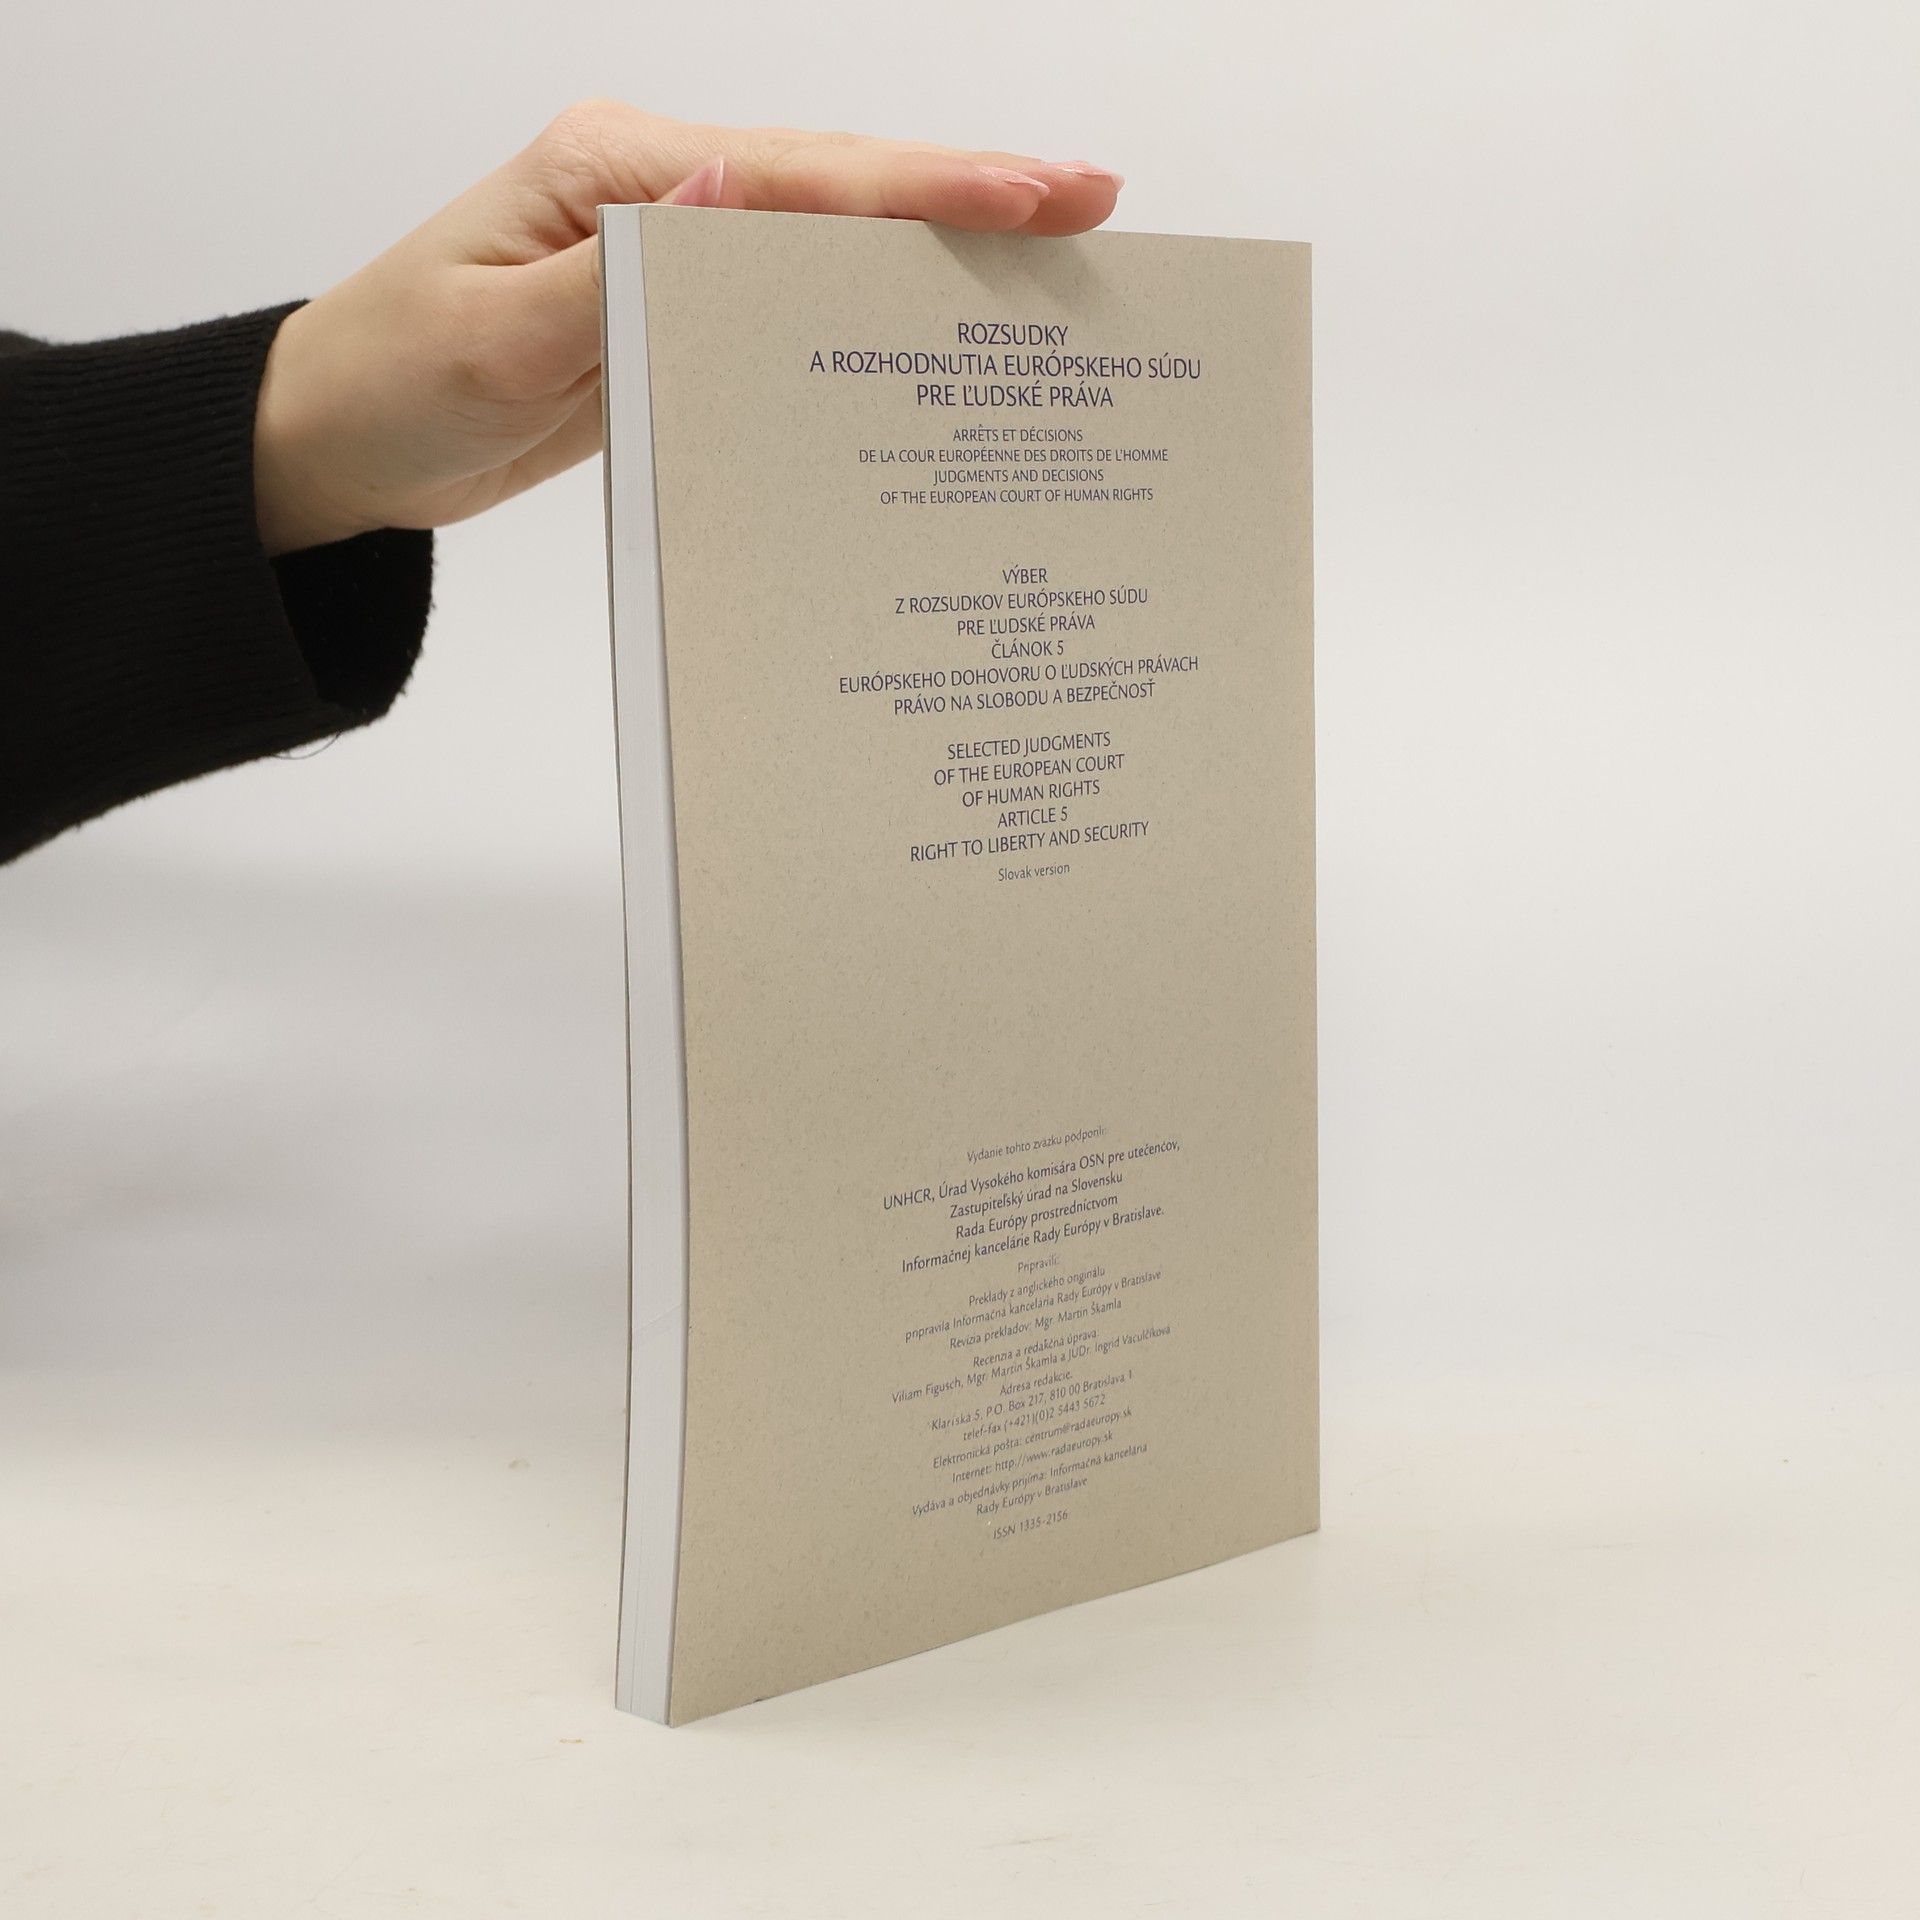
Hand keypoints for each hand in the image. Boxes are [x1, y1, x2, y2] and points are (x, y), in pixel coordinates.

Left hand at [253, 102, 1124, 554]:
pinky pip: (794, 305)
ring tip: (1053, 264)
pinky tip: (939, 333)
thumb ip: (612, 276)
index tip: (1036, 194)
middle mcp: (657, 193)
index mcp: (617, 173)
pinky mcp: (676, 316)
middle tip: (1094, 204)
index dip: (923, 188)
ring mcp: (671, 251)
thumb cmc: (394, 381)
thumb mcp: (489, 338)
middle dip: (968, 196)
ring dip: (937, 250)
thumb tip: (724, 189)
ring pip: (830, 241)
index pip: (797, 176)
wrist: (341, 440)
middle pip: (839, 187)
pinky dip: (873, 310)